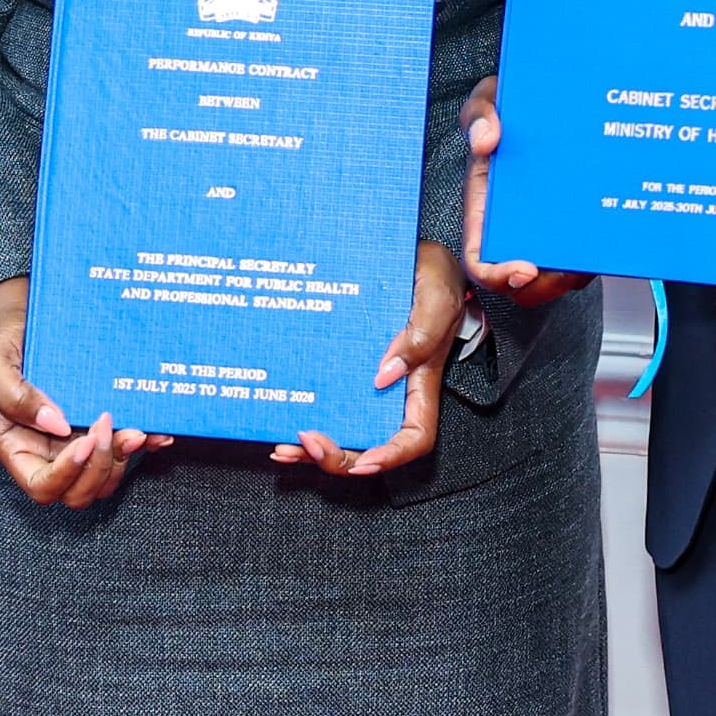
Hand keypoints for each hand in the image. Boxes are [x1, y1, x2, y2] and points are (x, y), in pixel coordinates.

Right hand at [0, 274, 158, 508]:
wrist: (26, 313)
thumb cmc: (4, 339)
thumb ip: (14, 397)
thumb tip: (56, 424)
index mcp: (18, 446)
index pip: (42, 485)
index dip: (66, 474)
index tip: (83, 440)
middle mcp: (48, 452)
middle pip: (78, 492)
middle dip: (98, 467)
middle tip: (107, 425)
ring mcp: (76, 442)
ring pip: (105, 478)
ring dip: (123, 459)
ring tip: (135, 428)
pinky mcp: (100, 426)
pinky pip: (124, 449)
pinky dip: (145, 445)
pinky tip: (158, 433)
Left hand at [283, 241, 461, 475]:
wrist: (411, 252)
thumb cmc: (434, 276)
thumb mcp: (436, 298)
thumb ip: (421, 335)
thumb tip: (385, 375)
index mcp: (420, 381)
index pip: (414, 436)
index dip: (391, 456)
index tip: (365, 463)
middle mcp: (392, 389)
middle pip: (371, 443)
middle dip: (340, 457)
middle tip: (307, 444)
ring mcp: (366, 380)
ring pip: (343, 429)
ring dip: (314, 449)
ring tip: (285, 447)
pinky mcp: (343, 365)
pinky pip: (325, 400)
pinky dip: (303, 415)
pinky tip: (278, 421)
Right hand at [457, 74, 588, 307]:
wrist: (551, 97)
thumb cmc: (513, 104)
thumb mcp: (490, 98)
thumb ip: (480, 114)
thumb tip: (485, 141)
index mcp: (485, 209)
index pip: (480, 260)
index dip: (498, 275)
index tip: (524, 269)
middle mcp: (515, 225)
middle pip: (525, 281)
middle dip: (549, 284)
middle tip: (572, 267)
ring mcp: (547, 227)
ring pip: (561, 270)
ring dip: (578, 270)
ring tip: (597, 245)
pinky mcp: (577, 222)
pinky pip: (587, 250)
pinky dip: (599, 249)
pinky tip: (611, 227)